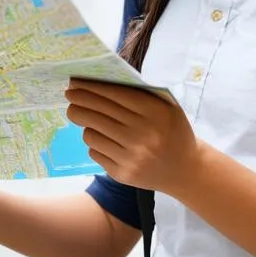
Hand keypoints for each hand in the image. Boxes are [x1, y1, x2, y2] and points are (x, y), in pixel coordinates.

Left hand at [64, 79, 201, 194]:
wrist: (186, 169)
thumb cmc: (172, 130)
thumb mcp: (166, 106)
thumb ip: (139, 93)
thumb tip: (99, 83)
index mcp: (154, 112)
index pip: (113, 94)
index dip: (90, 87)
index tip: (74, 82)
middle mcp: (142, 135)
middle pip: (98, 113)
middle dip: (78, 102)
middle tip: (69, 96)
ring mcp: (131, 157)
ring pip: (91, 134)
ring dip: (85, 123)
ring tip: (87, 118)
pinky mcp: (123, 174)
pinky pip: (95, 153)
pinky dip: (95, 143)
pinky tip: (102, 139)